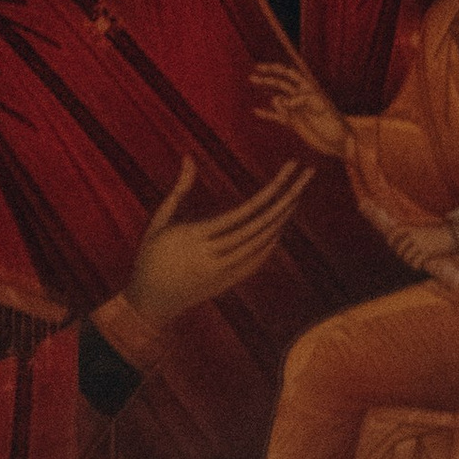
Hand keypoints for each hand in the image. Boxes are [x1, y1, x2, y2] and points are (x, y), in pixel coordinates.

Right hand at [123, 156, 308, 326]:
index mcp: (195, 235)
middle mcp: (213, 254)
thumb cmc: (151, 255)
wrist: (151, 302)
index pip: (244, 211)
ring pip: (264, 242)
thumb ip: (179, 189)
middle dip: (288, 197)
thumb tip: (189, 157)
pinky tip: (281, 224)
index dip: (270, 190)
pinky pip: (259, 260)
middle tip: (308, 174)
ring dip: (283, 218)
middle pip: (262, 225)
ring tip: (297, 194)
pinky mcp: (229, 281)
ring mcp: (224, 270)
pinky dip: (272, 241)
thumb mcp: (160, 220)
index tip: (287, 170)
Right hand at [250, 58, 349, 157]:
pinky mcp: (294, 123)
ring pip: (278, 100)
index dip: (275, 69)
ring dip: (273, 103)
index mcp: (309, 89)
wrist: (339, 143)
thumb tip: (282, 100)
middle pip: (280, 84)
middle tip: (252, 78)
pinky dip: (267, 114)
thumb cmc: (335, 125)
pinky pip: (277, 116)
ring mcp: (296, 110)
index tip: (261, 68)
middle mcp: (301, 97)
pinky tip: (256, 111)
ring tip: (284, 114)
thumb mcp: (322, 110)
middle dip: (267, 80)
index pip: (289, 74)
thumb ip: (303, 102)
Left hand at [387, 221, 455, 275]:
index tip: (390, 244)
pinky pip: (416, 262)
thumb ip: (414, 234)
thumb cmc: (438, 234)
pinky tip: (418, 266)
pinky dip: (416, 266)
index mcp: (413, 229)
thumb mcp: (424, 230)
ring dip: (409, 262)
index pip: (395, 232)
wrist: (452, 235)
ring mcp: (420, 244)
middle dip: (401, 255)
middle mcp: (414, 236)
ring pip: (406, 257)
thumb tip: (403, 243)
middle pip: (399, 248)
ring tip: (413, 262)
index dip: (390, 239)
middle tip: (405, 257)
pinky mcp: (426, 252)